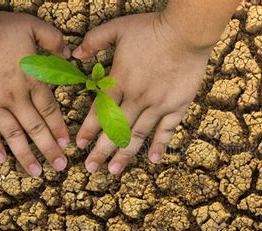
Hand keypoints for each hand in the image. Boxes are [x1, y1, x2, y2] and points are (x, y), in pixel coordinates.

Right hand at [0, 11, 70, 176]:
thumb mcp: (32, 27)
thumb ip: (53, 41)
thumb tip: (69, 55)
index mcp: (32, 81)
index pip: (50, 111)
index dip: (59, 129)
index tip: (67, 145)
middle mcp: (15, 98)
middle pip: (36, 128)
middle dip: (49, 149)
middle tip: (60, 166)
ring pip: (13, 135)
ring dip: (26, 155)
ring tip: (36, 173)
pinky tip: (2, 160)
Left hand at [73, 13, 211, 174]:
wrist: (186, 32)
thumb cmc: (152, 29)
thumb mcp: (118, 28)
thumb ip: (94, 41)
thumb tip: (75, 54)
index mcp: (120, 81)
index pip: (99, 111)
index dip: (88, 129)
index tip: (79, 145)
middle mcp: (136, 97)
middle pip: (115, 129)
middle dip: (101, 150)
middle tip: (90, 168)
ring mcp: (158, 104)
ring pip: (138, 134)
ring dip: (125, 154)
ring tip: (114, 170)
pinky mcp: (177, 106)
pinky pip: (167, 130)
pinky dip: (159, 145)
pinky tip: (152, 159)